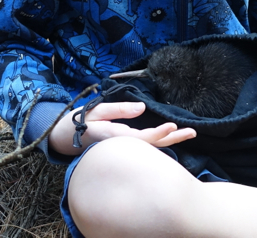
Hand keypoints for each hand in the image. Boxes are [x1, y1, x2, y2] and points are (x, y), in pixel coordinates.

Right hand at [49, 101, 195, 155]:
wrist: (63, 139)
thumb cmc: (78, 122)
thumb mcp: (95, 110)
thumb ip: (119, 110)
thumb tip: (142, 108)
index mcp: (115, 138)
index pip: (142, 138)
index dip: (158, 133)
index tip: (173, 125)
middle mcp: (122, 147)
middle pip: (152, 146)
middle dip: (173, 139)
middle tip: (193, 132)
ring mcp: (124, 149)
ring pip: (151, 148)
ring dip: (170, 141)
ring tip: (189, 134)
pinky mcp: (124, 147)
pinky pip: (145, 148)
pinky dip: (160, 142)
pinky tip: (172, 139)